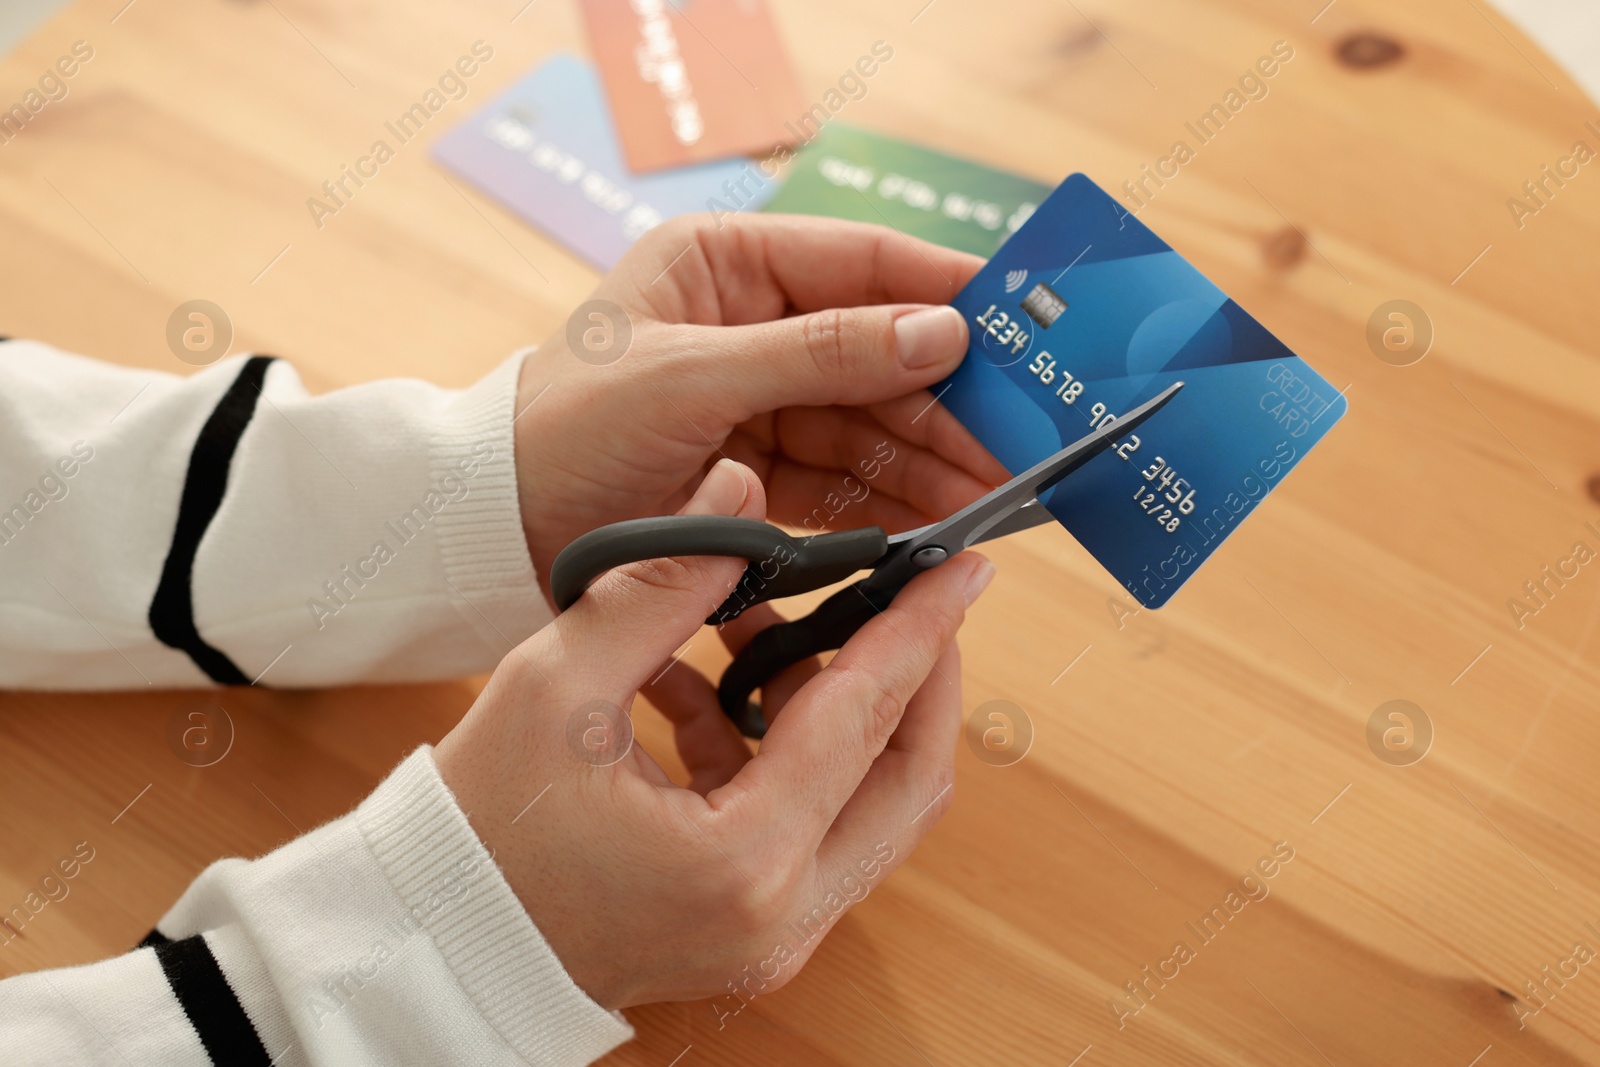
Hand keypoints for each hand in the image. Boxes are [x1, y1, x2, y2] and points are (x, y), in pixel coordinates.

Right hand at [434, 459, 994, 1009]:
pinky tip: (708, 682)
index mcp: (745, 861)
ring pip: (868, 804)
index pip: (863, 720)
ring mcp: (776, 932)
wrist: (435, 944)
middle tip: (905, 594)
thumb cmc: (480, 830)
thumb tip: (736, 496)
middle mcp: (785, 914)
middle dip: (916, 676)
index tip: (960, 568)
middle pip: (907, 780)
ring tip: (767, 624)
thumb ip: (663, 583)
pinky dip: (784, 749)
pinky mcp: (754, 928)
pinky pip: (808, 824)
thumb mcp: (559, 686)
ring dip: (841, 707)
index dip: (916, 630)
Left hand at [513, 213, 1008, 602]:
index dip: (944, 291)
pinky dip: (889, 500)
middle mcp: (750, 325)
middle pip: (879, 354)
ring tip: (996, 494)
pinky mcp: (755, 472)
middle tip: (1020, 439)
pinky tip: (939, 518)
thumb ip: (821, 353)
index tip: (1021, 325)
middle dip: (949, 401)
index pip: (860, 263)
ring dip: (932, 458)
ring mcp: (758, 401)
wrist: (493, 530)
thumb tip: (941, 330)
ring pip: (869, 423)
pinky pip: (841, 478)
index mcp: (724, 264)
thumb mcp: (694, 378)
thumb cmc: (565, 428)